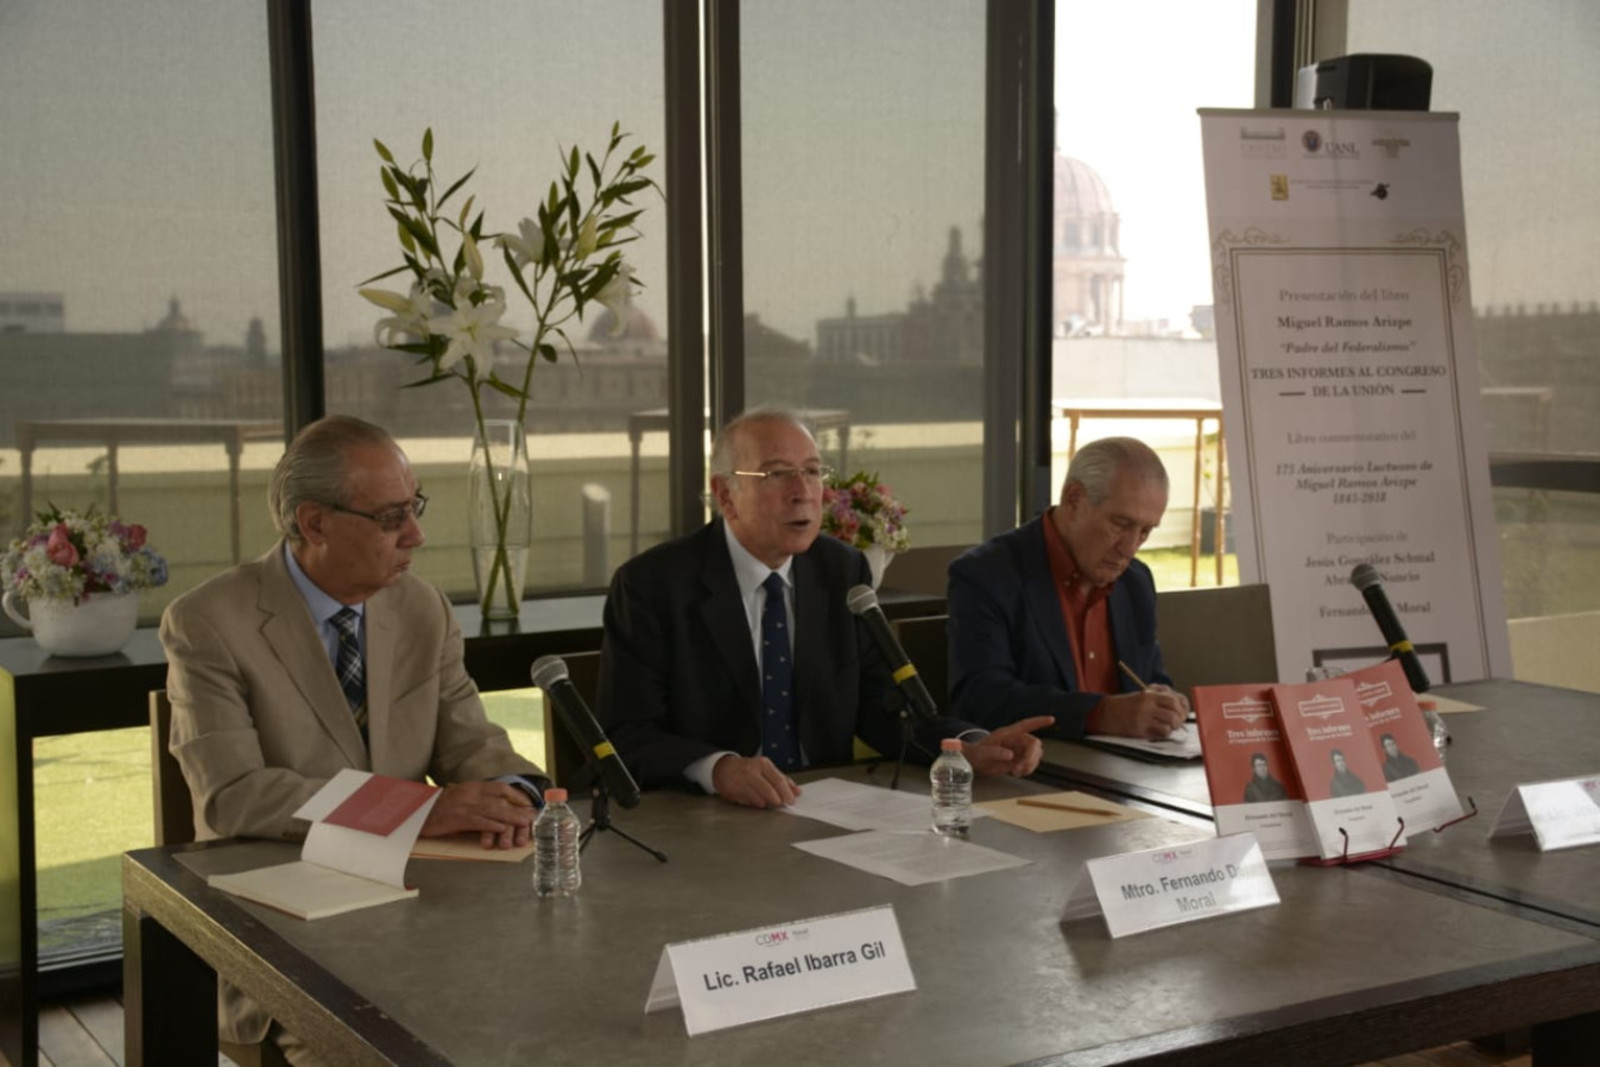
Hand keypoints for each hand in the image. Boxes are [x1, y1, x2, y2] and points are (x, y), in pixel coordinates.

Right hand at [420, 781, 535, 849]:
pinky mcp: (458, 818)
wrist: (419, 811)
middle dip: (520, 808)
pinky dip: (493, 825)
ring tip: (525, 823)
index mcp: (474, 786)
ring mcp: (465, 805)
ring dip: (512, 817)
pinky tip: (504, 829)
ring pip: (494, 810)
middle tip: (533, 815)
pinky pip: (479, 821)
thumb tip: (502, 807)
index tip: (529, 804)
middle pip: (502, 799)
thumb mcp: (464, 796)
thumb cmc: (442, 806)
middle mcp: (472, 793)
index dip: (518, 796)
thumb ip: (481, 799)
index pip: (502, 788)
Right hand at [711, 755, 801, 808]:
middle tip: (779, 803)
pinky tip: (752, 797)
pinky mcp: (734, 791)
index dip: (787, 793)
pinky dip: (754, 803)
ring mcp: (742, 782)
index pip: (779, 781)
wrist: (724, 768)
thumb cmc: (747, 769)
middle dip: (777, 801)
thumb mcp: (765, 769)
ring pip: (760, 800)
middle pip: (771, 792)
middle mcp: (752, 772)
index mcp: (763, 764)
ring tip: (763, 798)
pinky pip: (749, 803)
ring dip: (765, 803)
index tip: (791, 800)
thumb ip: (782, 780)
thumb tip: (797, 792)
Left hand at [963, 715, 1053, 776]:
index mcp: (1008, 734)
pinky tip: (1016, 773)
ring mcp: (1018, 750)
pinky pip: (1031, 764)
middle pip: (1035, 744)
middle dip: (1032, 756)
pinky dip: (1027, 770)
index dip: (1039, 722)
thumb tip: (1010, 754)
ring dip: (1030, 765)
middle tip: (1021, 767)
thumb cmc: (976, 754)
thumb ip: (995, 752)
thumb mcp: (982, 753)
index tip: (1051, 719)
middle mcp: (1016, 740)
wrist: (973, 763)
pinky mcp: (1019, 760)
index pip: (1026, 725)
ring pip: (1035, 755)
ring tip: (1016, 771)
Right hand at [1097, 688, 1187, 739]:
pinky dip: (1165, 733)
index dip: (1181, 708)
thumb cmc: (1125, 705)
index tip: (1181, 712)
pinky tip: (1159, 731)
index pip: (1173, 700)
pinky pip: (1161, 732)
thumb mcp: (1142, 696)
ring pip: (1170, 723)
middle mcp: (1147, 705)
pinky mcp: (1140, 729)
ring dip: (1173, 727)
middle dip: (1179, 719)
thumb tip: (1179, 709)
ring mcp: (1144, 717)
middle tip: (1177, 722)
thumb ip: (1159, 700)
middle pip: (1174, 712)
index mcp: (1149, 695)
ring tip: (1168, 727)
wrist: (1106, 712)